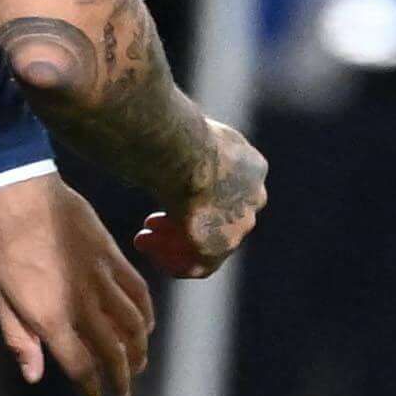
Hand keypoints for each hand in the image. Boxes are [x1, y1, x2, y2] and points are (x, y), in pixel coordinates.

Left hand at [0, 175, 153, 395]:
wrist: (18, 192)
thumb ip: (18, 338)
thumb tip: (34, 375)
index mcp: (50, 318)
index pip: (81, 366)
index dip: (91, 388)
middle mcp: (82, 304)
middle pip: (113, 352)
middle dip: (121, 378)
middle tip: (122, 392)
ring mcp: (101, 279)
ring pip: (134, 325)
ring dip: (140, 351)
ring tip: (138, 364)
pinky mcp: (112, 256)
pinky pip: (139, 291)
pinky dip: (147, 314)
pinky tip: (146, 325)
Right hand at [131, 118, 267, 279]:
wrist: (185, 152)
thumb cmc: (177, 132)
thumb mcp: (189, 128)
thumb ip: (185, 143)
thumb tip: (164, 135)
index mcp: (252, 167)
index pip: (230, 190)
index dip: (197, 197)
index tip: (170, 196)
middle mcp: (253, 197)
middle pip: (218, 219)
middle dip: (184, 221)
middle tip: (152, 223)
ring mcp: (240, 223)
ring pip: (207, 244)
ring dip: (173, 243)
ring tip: (143, 238)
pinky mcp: (221, 244)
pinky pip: (200, 266)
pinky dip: (172, 261)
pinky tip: (148, 250)